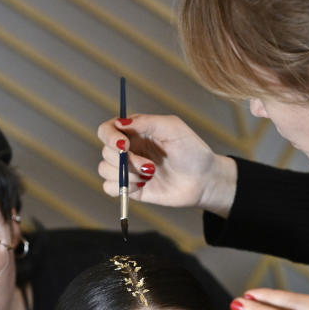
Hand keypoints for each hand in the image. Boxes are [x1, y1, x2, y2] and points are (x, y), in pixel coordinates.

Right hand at [96, 114, 236, 214]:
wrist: (203, 180)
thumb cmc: (192, 151)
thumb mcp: (173, 128)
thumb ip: (146, 121)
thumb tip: (120, 123)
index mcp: (135, 131)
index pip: (107, 129)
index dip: (109, 137)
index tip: (123, 145)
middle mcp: (128, 149)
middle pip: (106, 151)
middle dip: (125, 160)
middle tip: (149, 166)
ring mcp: (128, 169)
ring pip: (105, 169)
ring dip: (126, 174)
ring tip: (149, 175)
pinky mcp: (130, 188)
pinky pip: (109, 188)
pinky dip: (122, 188)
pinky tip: (142, 185)